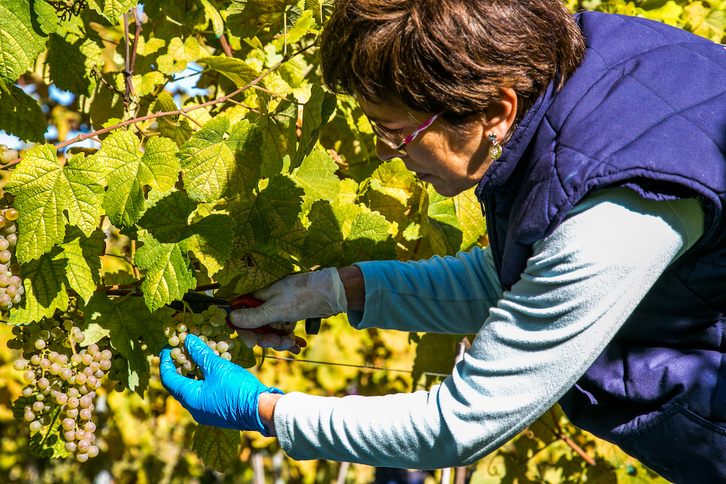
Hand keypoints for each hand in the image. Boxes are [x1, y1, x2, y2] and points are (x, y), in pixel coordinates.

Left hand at [159, 334, 282, 435]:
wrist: (261, 410)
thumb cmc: (237, 388)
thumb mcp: (218, 367)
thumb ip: (201, 353)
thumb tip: (187, 339)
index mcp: (190, 398)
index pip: (168, 379)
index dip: (165, 362)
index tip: (166, 348)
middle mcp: (194, 408)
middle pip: (180, 385)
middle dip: (180, 367)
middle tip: (182, 351)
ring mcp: (206, 413)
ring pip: (193, 390)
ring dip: (193, 373)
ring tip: (198, 357)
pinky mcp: (218, 413)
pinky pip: (204, 395)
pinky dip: (204, 381)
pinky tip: (213, 370)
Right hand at [229, 268, 347, 350]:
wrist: (330, 293)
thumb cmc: (302, 296)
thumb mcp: (276, 308)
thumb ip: (255, 316)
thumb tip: (231, 318)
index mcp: (257, 296)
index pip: (241, 316)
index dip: (245, 331)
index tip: (253, 342)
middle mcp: (264, 303)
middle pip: (256, 328)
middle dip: (267, 339)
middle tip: (280, 342)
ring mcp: (276, 311)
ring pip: (269, 332)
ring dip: (280, 341)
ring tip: (292, 343)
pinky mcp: (287, 317)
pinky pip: (282, 332)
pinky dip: (288, 341)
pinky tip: (297, 347)